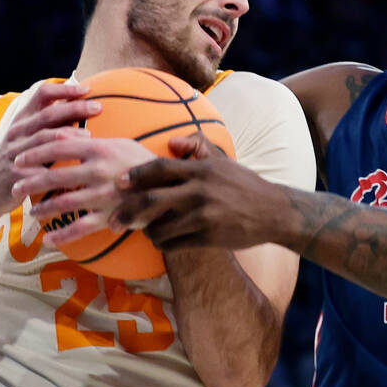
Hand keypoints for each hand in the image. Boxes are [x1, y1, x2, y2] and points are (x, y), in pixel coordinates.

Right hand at [0, 83, 97, 217]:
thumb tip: (81, 108)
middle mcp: (17, 132)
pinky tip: (77, 167)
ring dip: (69, 135)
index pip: (41, 95)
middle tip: (98, 107)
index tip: (86, 89)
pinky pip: (41, 168)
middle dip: (75, 108)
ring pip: (44, 139)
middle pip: (48, 115)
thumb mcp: (27, 138)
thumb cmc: (17, 160)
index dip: (64, 89)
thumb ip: (49, 124)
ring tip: (89, 136)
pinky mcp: (17, 174)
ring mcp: (16, 152)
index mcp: (22, 120)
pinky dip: (59, 167)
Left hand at [12, 136, 157, 243]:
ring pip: (63, 203)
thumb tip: (62, 135)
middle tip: (15, 188)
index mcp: (99, 148)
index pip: (57, 147)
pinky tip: (48, 240)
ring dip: (43, 209)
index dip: (34, 154)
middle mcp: (98, 171)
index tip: (19, 159)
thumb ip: (90, 141)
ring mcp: (103, 195)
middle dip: (30, 183)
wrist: (173, 186)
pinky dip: (62, 235)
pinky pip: (81, 228)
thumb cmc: (145, 162)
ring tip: (31, 212)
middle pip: (54, 176)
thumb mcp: (121, 143)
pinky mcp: (110, 216)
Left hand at [108, 132, 286, 251]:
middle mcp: (199, 191)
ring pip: (159, 228)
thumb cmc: (244, 185)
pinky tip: (165, 239)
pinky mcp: (208, 237)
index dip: (136, 175)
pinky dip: (164, 243)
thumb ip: (197, 146)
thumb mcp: (223, 160)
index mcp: (201, 170)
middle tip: (114, 220)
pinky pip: (174, 244)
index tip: (119, 182)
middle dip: (127, 211)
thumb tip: (171, 143)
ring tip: (146, 230)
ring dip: (147, 232)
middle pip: (151, 200)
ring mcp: (203, 216)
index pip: (160, 168)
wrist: (273, 212)